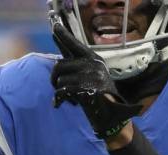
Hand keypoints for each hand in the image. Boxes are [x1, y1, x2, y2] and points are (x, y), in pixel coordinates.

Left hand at [50, 23, 141, 140]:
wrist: (113, 116)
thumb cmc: (99, 97)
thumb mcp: (90, 77)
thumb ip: (76, 68)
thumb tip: (57, 62)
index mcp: (94, 59)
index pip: (75, 45)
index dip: (63, 36)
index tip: (54, 25)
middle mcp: (93, 64)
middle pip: (60, 65)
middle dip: (54, 78)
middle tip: (56, 87)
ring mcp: (91, 76)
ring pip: (60, 79)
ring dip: (59, 91)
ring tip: (68, 97)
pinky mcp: (87, 89)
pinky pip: (62, 90)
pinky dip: (59, 99)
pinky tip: (62, 103)